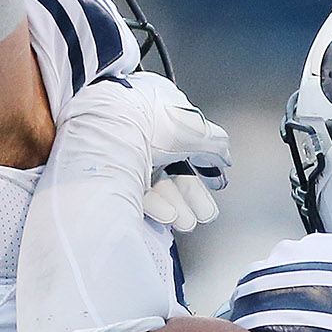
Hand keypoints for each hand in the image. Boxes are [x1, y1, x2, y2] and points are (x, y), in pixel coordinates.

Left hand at [66, 74, 231, 232]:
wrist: (106, 125)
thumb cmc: (148, 118)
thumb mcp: (197, 129)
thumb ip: (217, 144)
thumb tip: (225, 158)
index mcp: (164, 109)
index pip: (190, 141)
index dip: (205, 166)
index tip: (214, 184)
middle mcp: (144, 127)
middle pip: (174, 168)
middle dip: (190, 194)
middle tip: (203, 213)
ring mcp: (125, 148)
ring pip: (155, 182)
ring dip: (175, 204)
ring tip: (186, 221)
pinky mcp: (109, 169)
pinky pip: (135, 189)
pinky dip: (152, 204)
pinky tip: (166, 216)